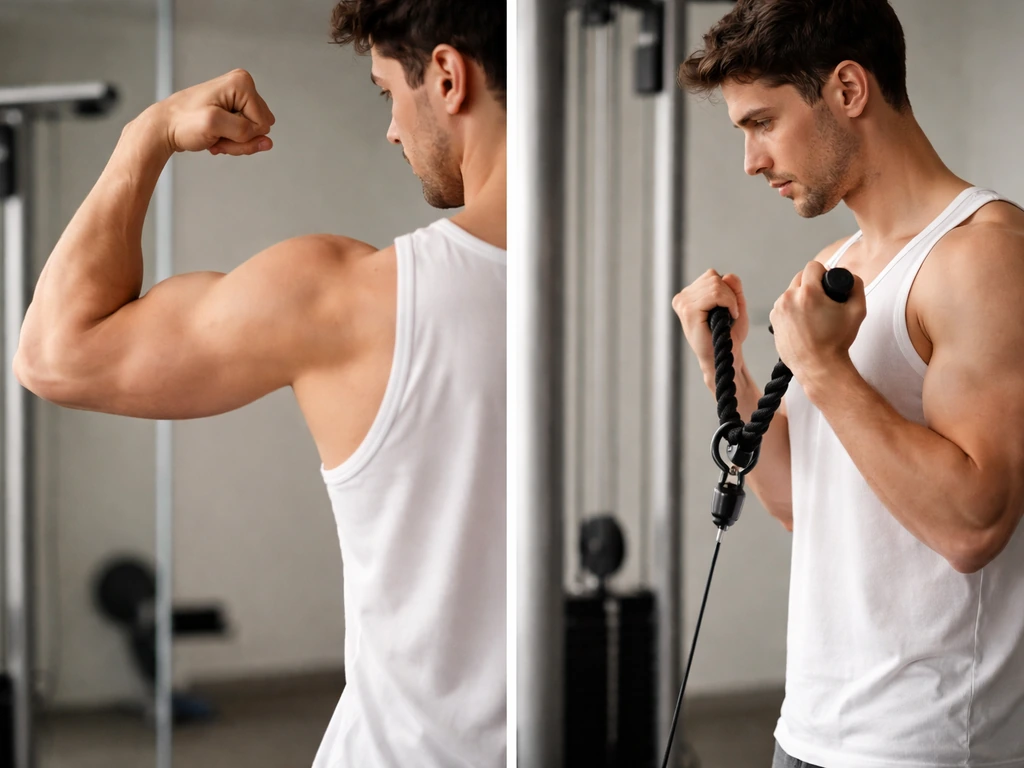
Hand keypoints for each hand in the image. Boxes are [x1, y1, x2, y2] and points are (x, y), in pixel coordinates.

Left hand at [147, 69, 275, 155]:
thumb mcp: (215, 126)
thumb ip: (245, 133)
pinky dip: (230, 141)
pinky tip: (214, 136)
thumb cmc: (183, 122)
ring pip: (253, 134)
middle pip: (260, 128)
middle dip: (239, 139)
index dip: (243, 134)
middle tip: (216, 134)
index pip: (262, 123)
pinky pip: (245, 134)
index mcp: (242, 83)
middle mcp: (243, 87)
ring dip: (233, 142)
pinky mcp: (234, 110)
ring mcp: (239, 99)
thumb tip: (267, 142)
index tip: (219, 131)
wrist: (163, 126)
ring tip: (213, 135)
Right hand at [672, 269, 748, 390]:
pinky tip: (729, 317)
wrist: (724, 357)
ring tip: (729, 317)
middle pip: (713, 277)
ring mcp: (683, 304)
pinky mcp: (688, 312)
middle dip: (729, 294)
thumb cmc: (728, 336)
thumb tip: (726, 275)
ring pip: (715, 284)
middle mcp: (682, 298)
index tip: (729, 309)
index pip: (711, 276)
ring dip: (730, 300)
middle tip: (731, 314)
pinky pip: (715, 294)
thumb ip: (733, 287)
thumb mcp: (735, 305)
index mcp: (688, 296)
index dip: (727, 290)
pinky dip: (729, 303)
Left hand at [769, 261, 866, 384]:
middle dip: (812, 284)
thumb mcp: (857, 310)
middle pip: (800, 277)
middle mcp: (789, 298)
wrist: (818, 367)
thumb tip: (849, 276)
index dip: (824, 272)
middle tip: (823, 300)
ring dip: (801, 296)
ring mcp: (778, 310)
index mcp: (808, 293)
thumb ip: (857, 285)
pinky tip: (803, 322)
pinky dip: (792, 309)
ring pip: (790, 292)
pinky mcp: (773, 321)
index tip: (828, 284)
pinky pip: (783, 306)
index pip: (813, 266)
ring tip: (813, 313)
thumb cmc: (837, 341)